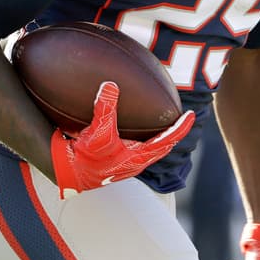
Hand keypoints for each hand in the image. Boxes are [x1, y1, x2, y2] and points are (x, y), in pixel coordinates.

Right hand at [50, 81, 194, 198]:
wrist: (68, 174)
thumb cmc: (85, 158)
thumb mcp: (98, 132)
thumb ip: (105, 109)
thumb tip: (111, 85)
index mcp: (138, 158)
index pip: (167, 141)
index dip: (181, 128)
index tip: (191, 115)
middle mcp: (135, 162)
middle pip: (161, 145)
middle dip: (172, 132)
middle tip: (180, 118)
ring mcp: (125, 162)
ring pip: (148, 147)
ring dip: (156, 134)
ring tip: (160, 121)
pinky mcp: (114, 160)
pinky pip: (133, 144)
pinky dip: (137, 133)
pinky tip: (128, 124)